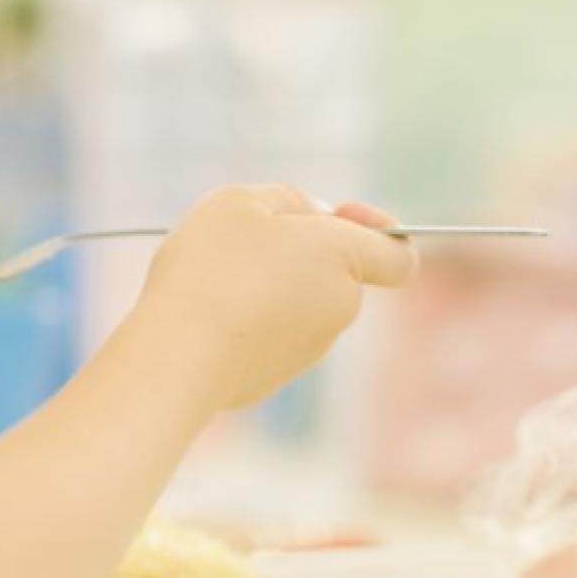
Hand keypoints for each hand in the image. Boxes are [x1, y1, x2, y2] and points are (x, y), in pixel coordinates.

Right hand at [131, 184, 416, 408]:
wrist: (177, 355)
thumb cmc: (211, 268)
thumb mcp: (242, 201)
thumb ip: (291, 198)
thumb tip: (318, 217)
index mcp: (343, 258)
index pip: (399, 255)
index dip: (379, 230)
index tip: (339, 215)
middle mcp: (340, 307)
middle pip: (335, 271)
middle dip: (298, 252)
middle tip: (242, 239)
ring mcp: (309, 349)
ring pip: (297, 303)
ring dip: (266, 285)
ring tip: (213, 278)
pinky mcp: (273, 378)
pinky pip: (266, 336)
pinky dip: (245, 321)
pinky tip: (206, 313)